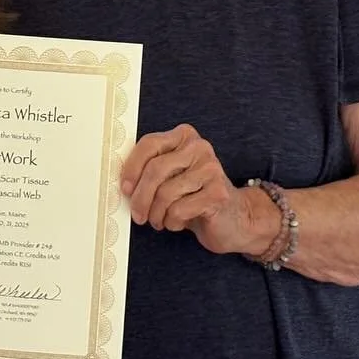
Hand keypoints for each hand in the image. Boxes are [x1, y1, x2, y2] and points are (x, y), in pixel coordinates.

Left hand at [119, 125, 274, 257]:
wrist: (235, 219)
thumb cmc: (195, 197)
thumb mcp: (171, 178)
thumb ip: (151, 171)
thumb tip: (124, 183)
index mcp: (184, 137)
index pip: (150, 144)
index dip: (132, 168)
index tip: (125, 188)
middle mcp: (200, 148)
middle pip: (155, 170)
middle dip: (140, 197)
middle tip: (137, 215)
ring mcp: (211, 169)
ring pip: (165, 193)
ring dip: (156, 214)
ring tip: (159, 220)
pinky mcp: (217, 193)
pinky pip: (178, 209)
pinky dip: (171, 221)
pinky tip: (178, 222)